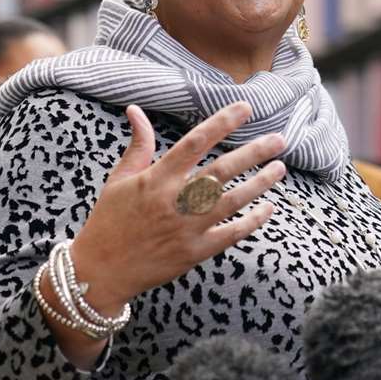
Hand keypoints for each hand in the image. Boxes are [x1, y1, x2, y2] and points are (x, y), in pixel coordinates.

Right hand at [70, 101, 285, 314]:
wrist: (100, 271)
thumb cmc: (109, 221)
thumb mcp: (118, 179)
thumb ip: (138, 145)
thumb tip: (135, 109)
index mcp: (156, 178)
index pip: (195, 142)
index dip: (222, 122)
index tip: (245, 108)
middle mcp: (175, 201)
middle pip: (223, 170)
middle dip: (254, 152)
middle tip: (279, 140)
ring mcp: (187, 228)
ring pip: (233, 200)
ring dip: (260, 183)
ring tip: (280, 168)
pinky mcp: (194, 253)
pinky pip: (230, 234)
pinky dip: (252, 221)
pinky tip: (268, 208)